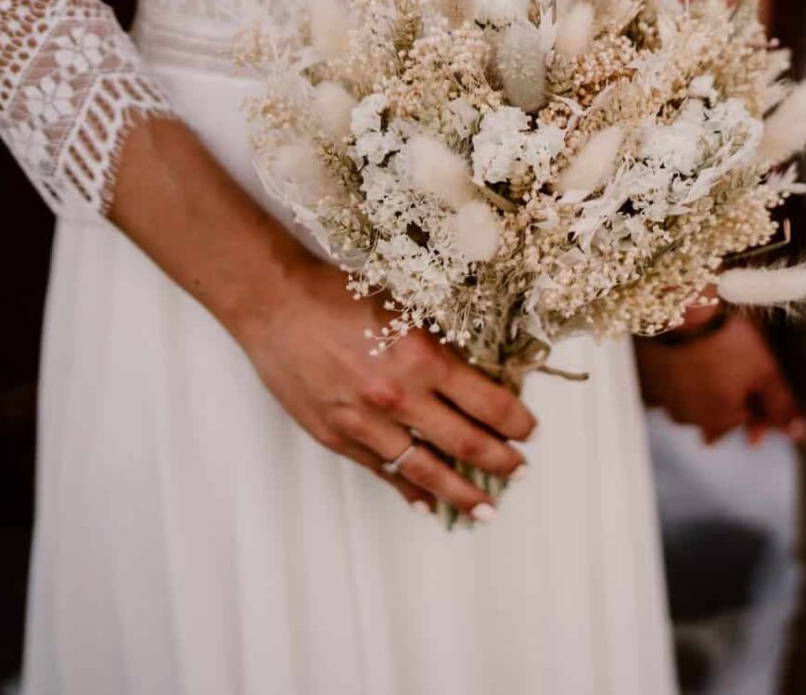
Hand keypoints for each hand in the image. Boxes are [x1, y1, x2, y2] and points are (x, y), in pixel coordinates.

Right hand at [232, 256, 536, 516]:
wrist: (277, 305)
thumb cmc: (340, 296)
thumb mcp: (405, 311)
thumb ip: (437, 350)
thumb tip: (473, 383)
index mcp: (423, 356)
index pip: (488, 403)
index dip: (516, 422)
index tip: (529, 431)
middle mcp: (399, 395)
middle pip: (465, 443)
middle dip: (500, 461)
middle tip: (520, 472)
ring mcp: (366, 421)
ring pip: (425, 469)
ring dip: (461, 492)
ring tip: (486, 509)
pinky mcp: (337, 436)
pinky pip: (382, 472)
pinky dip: (408, 490)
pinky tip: (425, 504)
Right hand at [636, 310, 805, 445]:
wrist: (680, 308)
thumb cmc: (727, 341)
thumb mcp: (766, 373)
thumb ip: (782, 407)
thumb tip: (800, 435)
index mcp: (720, 420)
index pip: (744, 426)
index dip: (758, 413)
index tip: (761, 392)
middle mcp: (689, 418)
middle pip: (714, 419)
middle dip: (727, 403)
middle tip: (735, 373)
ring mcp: (664, 400)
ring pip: (688, 404)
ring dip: (700, 391)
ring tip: (711, 362)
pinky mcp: (646, 380)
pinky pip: (666, 387)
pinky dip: (676, 378)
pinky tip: (684, 360)